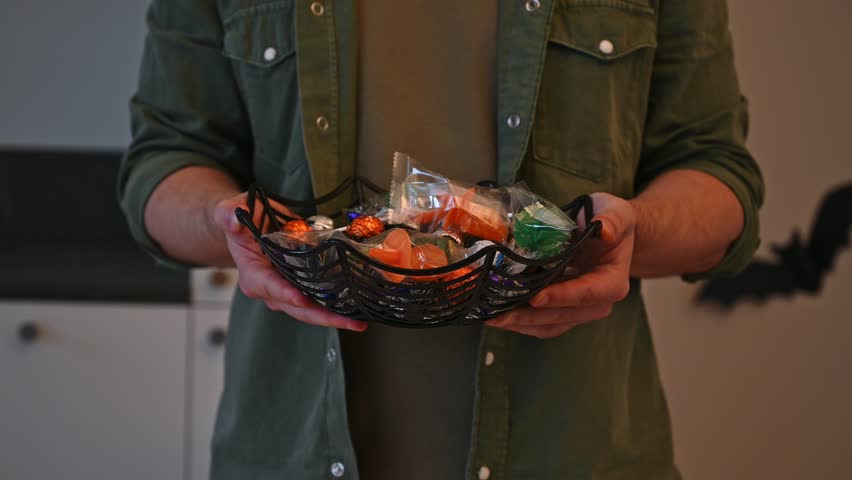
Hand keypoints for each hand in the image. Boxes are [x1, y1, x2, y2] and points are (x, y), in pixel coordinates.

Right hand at [211, 193, 366, 331]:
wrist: (249, 224)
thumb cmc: (240, 218)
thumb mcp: (230, 211)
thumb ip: (229, 214)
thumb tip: (233, 218)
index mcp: (252, 275)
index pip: (270, 287)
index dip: (286, 294)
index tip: (303, 299)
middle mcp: (270, 289)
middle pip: (298, 308)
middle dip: (324, 317)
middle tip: (351, 322)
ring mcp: (288, 290)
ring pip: (312, 309)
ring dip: (336, 316)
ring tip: (360, 321)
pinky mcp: (303, 285)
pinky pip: (321, 298)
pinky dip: (339, 304)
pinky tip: (359, 306)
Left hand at [484, 192, 634, 337]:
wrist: (604, 232)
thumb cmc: (609, 220)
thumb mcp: (616, 211)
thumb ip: (613, 219)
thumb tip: (605, 230)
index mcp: (613, 282)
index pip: (588, 294)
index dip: (561, 297)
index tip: (535, 298)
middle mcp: (598, 304)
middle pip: (562, 316)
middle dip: (529, 317)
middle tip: (498, 315)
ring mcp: (580, 311)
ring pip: (549, 325)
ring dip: (520, 324)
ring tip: (491, 318)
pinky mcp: (564, 312)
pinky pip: (542, 324)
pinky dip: (521, 323)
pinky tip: (499, 316)